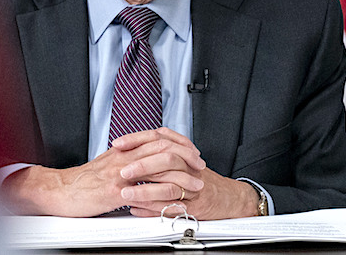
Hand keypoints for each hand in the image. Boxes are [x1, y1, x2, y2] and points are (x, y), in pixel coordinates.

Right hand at [1, 127, 204, 216]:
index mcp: (124, 149)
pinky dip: (163, 195)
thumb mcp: (108, 163)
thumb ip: (127, 159)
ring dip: (181, 176)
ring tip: (194, 184)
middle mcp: (124, 156)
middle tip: (199, 164)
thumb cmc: (85, 180)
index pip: (156, 137)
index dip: (177, 142)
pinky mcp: (115, 190)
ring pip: (157, 166)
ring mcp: (120, 172)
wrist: (63, 190)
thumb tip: (145, 159)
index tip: (191, 150)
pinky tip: (174, 201)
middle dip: (185, 155)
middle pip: (162, 147)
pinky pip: (144, 190)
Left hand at [112, 128, 259, 219]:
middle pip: (164, 158)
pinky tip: (137, 209)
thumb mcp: (181, 157)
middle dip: (140, 165)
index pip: (158, 137)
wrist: (228, 196)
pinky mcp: (194, 205)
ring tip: (126, 194)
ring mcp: (192, 185)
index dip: (137, 139)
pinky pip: (172, 207)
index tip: (118, 144)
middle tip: (122, 171)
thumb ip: (160, 149)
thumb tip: (130, 147)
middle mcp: (187, 165)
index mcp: (181, 150)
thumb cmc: (199, 177)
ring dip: (144, 190)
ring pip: (168, 185)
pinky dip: (152, 209)